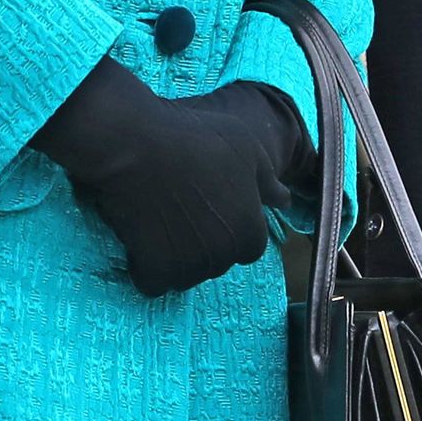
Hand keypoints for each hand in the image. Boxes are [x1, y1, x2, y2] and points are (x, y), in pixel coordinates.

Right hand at [32, 63, 302, 295]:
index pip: (249, 246)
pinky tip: (141, 239)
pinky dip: (147, 267)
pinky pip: (155, 282)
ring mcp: (188, 267)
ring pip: (187, 274)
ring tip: (162, 221)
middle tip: (184, 209)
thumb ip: (268, 180)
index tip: (211, 208)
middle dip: (206, 243)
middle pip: (218, 261)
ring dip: (178, 258)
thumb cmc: (194, 139)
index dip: (231, 227)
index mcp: (249, 229)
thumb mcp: (245, 147)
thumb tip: (285, 201)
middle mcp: (224, 256)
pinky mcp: (155, 271)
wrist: (136, 145)